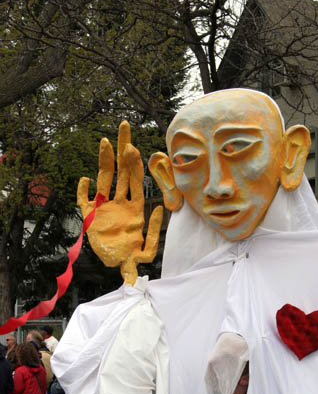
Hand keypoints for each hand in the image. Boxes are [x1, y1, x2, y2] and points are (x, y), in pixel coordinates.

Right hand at [77, 121, 162, 284]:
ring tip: (106, 141)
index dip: (134, 163)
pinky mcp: (88, 215)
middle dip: (123, 150)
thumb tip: (157, 211)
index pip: (135, 179)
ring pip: (104, 179)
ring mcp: (104, 206)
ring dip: (105, 161)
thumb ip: (153, 236)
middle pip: (122, 171)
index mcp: (135, 207)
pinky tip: (85, 180)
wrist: (114, 266)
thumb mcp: (146, 251)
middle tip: (125, 127)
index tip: (132, 147)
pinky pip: (83, 199)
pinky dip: (83, 190)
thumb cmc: (132, 257)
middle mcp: (120, 202)